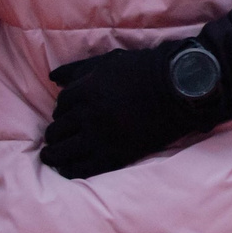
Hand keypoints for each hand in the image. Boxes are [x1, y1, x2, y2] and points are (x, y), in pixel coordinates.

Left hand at [40, 42, 219, 177]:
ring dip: (54, 154)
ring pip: (62, 152)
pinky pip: (82, 169)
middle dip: (55, 133)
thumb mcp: (109, 61)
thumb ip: (78, 69)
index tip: (67, 115)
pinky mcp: (115, 156)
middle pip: (57, 129)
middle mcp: (88, 116)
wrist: (179, 90)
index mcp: (85, 91)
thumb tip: (52, 78)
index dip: (62, 110)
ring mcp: (101, 138)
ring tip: (52, 156)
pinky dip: (70, 170)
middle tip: (57, 137)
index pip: (60, 105)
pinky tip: (67, 169)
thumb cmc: (145, 71)